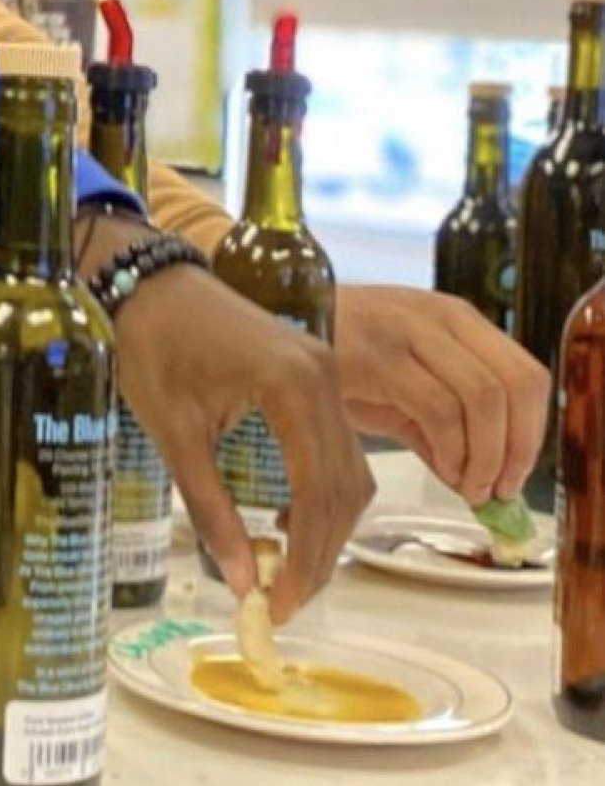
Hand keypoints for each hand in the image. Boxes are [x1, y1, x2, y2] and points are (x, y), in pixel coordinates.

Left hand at [95, 226, 373, 621]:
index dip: (304, 557)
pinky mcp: (313, 373)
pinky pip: (336, 447)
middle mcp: (324, 376)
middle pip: (344, 487)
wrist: (146, 280)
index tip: (279, 604)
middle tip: (284, 601)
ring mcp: (325, 371)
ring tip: (287, 571)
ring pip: (349, 471)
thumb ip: (209, 507)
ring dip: (327, 527)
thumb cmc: (150, 344)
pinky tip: (289, 520)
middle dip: (320, 552)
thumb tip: (241, 582)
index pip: (318, 491)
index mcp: (293, 384)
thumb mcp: (172, 430)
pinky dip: (323, 492)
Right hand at [333, 285, 548, 503]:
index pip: (525, 373)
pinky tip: (437, 467)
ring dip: (485, 456)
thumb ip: (443, 425)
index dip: (533, 432)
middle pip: (516, 384)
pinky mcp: (379, 354)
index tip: (515, 475)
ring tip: (465, 483)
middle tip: (496, 487)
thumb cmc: (336, 354)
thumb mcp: (401, 381)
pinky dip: (451, 450)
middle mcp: (440, 316)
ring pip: (485, 397)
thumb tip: (481, 484)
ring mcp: (409, 329)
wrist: (271, 321)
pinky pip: (440, 410)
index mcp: (455, 318)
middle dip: (517, 448)